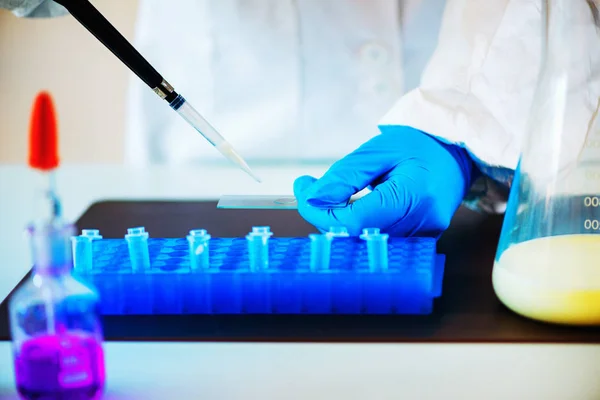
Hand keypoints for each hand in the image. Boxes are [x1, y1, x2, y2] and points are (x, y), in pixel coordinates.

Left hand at [293, 127, 475, 236]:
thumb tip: (312, 198)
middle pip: (357, 235)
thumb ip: (344, 176)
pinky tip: (353, 205)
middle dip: (326, 215)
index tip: (304, 194)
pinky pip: (378, 238)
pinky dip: (357, 224)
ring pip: (364, 240)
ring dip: (339, 220)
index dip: (322, 213)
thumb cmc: (419, 146)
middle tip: (310, 188)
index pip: (355, 221)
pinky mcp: (419, 240)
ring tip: (332, 193)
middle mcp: (422, 223)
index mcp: (415, 196)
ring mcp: (423, 236)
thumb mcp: (377, 150)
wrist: (454, 152)